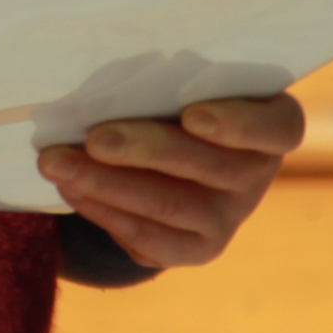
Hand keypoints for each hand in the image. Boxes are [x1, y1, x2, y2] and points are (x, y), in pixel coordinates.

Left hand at [39, 93, 304, 269]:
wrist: (181, 159)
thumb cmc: (179, 97)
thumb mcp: (187, 82)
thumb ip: (167, 82)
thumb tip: (103, 82)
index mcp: (273, 124)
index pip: (276, 128)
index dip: (238, 125)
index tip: (193, 114)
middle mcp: (258, 175)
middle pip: (208, 167)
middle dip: (143, 150)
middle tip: (94, 138)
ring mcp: (228, 218)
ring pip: (169, 206)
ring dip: (107, 184)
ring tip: (57, 163)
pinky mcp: (196, 249)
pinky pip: (148, 237)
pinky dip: (104, 211)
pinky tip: (71, 188)